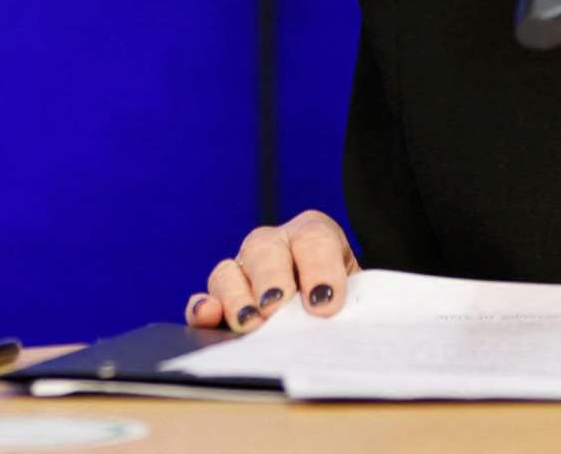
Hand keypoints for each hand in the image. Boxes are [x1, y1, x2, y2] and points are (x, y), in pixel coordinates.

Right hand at [184, 210, 359, 330]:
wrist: (335, 316)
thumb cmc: (347, 306)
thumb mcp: (358, 299)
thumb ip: (354, 305)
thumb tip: (346, 324)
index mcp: (314, 236)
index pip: (314, 239)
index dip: (319, 268)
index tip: (326, 303)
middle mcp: (274, 246)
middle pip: (265, 248)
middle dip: (271, 280)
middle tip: (278, 310)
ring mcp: (244, 271)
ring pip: (230, 270)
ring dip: (236, 297)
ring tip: (249, 324)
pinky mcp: (221, 300)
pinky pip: (205, 298)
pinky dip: (202, 308)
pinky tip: (208, 317)